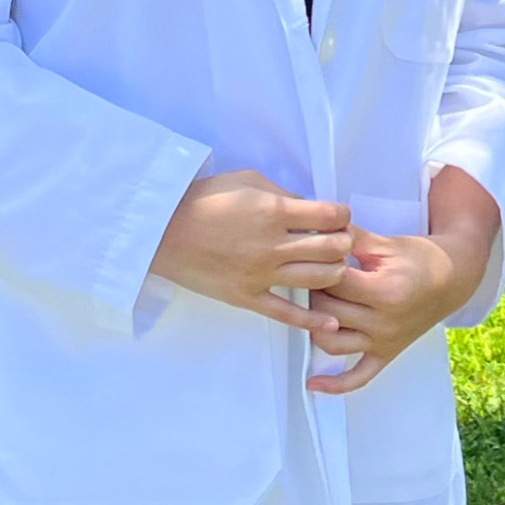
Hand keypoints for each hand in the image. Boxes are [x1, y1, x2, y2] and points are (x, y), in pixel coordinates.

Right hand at [149, 169, 351, 328]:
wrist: (161, 231)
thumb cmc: (203, 199)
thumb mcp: (246, 181)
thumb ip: (282, 194)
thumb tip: (309, 209)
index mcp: (273, 211)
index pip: (330, 215)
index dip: (342, 215)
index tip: (338, 217)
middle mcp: (272, 245)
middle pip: (331, 248)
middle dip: (344, 243)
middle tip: (339, 242)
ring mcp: (261, 275)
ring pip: (319, 279)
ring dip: (335, 272)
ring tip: (331, 267)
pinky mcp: (247, 297)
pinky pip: (286, 314)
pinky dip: (312, 321)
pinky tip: (332, 323)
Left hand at [302, 168, 501, 394]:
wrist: (451, 280)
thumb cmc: (418, 259)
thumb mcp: (385, 243)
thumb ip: (351, 238)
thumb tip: (318, 228)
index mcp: (385, 291)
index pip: (333, 283)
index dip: (319, 267)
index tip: (317, 258)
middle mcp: (385, 322)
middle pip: (328, 311)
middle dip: (315, 292)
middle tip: (315, 277)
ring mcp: (385, 342)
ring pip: (331, 343)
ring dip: (316, 325)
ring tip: (318, 306)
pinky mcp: (386, 354)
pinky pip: (359, 377)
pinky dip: (336, 384)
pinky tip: (313, 384)